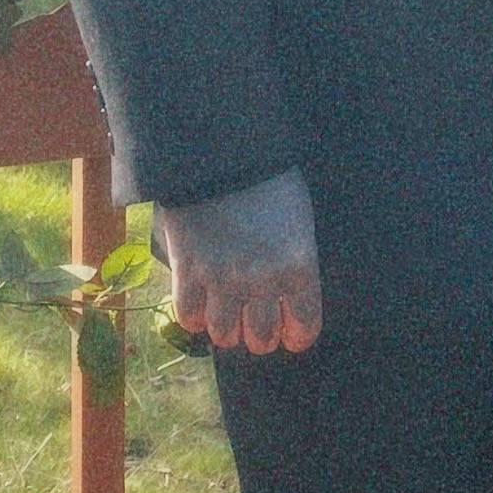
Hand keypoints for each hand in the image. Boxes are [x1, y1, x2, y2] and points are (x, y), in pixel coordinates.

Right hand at [158, 169, 322, 354]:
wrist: (221, 154)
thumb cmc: (269, 181)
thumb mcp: (298, 220)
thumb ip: (294, 261)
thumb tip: (286, 294)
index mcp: (299, 267)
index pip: (304, 327)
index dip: (295, 334)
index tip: (289, 331)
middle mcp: (263, 282)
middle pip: (262, 338)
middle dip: (259, 334)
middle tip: (252, 321)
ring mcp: (223, 280)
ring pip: (224, 334)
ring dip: (226, 328)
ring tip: (225, 313)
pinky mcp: (188, 272)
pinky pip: (189, 317)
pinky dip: (194, 316)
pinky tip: (199, 302)